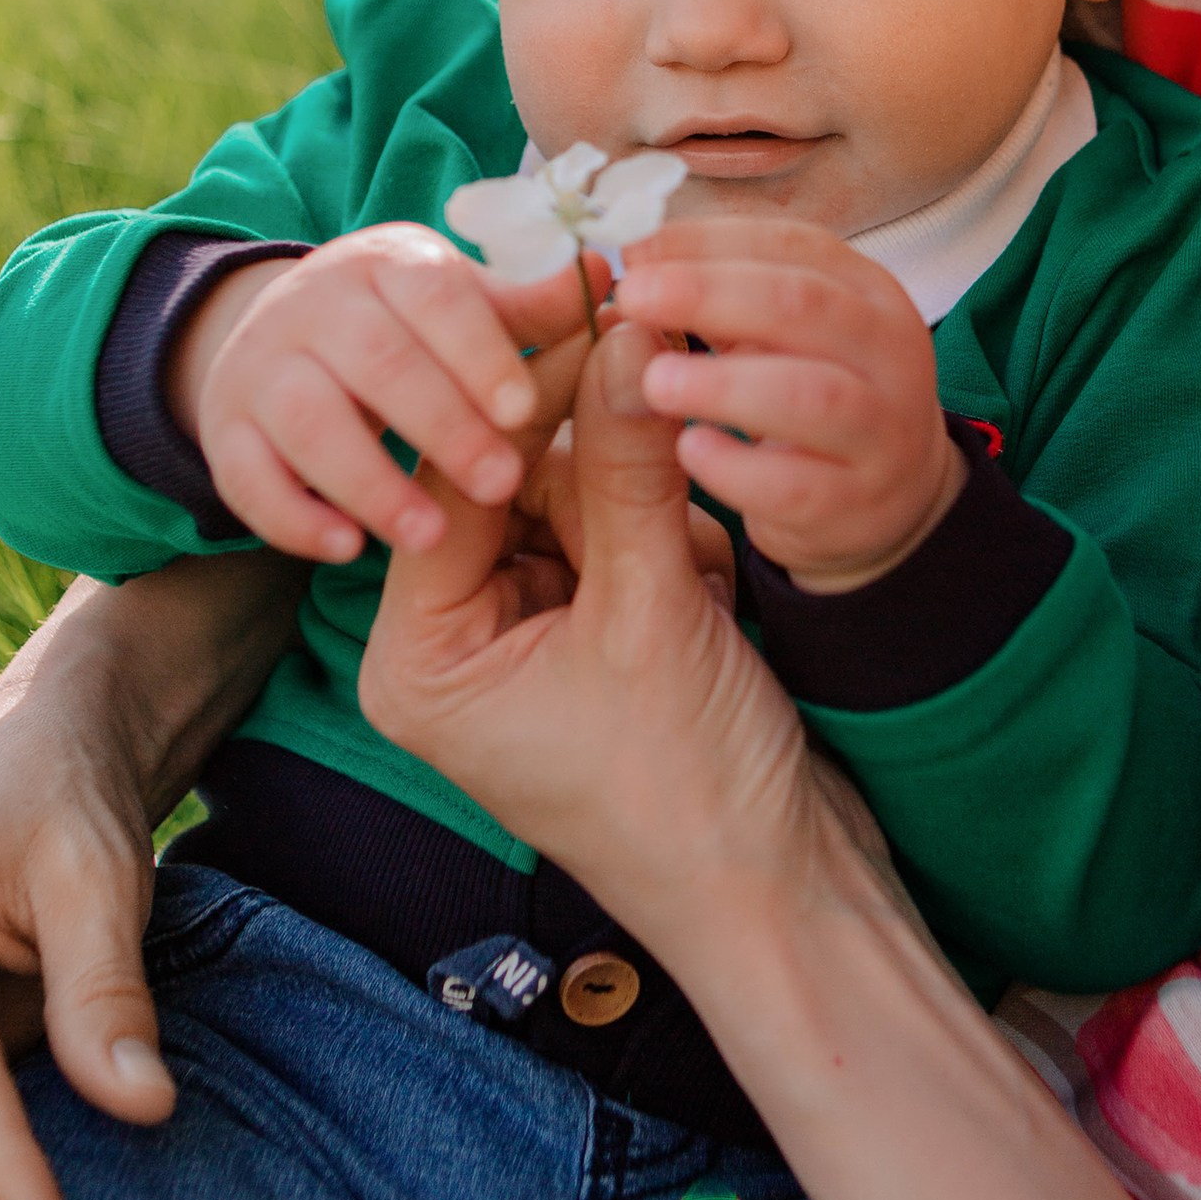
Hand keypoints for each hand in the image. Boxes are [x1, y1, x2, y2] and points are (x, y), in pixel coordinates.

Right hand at [171, 227, 606, 565]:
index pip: (434, 297)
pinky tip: (347, 551)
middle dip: (441, 425)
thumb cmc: (413, 330)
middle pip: (375, 360)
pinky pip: (246, 478)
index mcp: (390, 265)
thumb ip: (531, 310)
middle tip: (500, 484)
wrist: (283, 338)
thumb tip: (598, 274)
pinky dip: (293, 518)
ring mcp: (262, 368)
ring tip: (429, 536)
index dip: (478, 353)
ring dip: (370, 480)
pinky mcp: (227, 433)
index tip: (524, 411)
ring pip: (308, 421)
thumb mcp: (467, 309)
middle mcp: (316, 304)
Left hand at [357, 322, 816, 958]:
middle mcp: (455, 646)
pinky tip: (711, 601)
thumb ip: (628, 463)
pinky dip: (676, 551)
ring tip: (699, 587)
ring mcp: (527, 644)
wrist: (780, 895)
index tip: (598, 305)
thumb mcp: (653, 608)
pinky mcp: (596, 642)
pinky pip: (624, 543)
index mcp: (420, 655)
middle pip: (517, 482)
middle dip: (604, 469)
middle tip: (662, 433)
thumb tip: (624, 332)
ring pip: (582, 503)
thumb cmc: (690, 791)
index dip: (534, 390)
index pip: (459, 478)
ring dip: (653, 518)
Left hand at [612, 218, 965, 589]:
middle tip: (633, 297)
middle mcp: (889, 353)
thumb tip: (638, 261)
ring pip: (811, 396)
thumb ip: (720, 297)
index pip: (793, 246)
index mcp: (868, 292)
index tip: (635, 248)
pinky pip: (798, 487)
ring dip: (724, 384)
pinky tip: (689, 451)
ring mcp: (883, 431)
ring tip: (656, 381)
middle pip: (803, 306)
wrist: (894, 498)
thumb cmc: (814, 397)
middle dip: (708, 294)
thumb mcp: (784, 335)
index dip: (709, 242)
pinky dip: (737, 468)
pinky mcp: (860, 504)